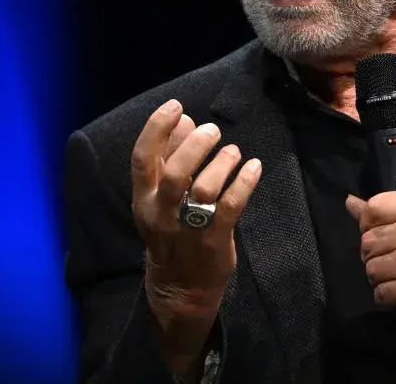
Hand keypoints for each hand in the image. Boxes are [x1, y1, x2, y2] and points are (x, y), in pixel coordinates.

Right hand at [131, 99, 261, 323]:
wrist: (180, 288)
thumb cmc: (171, 232)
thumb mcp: (159, 197)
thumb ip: (170, 157)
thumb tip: (185, 120)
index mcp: (144, 199)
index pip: (142, 158)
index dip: (157, 128)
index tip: (176, 106)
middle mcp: (162, 213)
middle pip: (174, 172)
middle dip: (195, 145)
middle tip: (213, 130)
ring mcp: (188, 228)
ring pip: (204, 189)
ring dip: (222, 162)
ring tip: (232, 152)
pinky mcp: (214, 239)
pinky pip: (231, 205)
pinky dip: (244, 181)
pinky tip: (253, 167)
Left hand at [346, 192, 395, 321]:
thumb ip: (389, 210)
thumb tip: (350, 203)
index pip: (373, 209)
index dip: (368, 225)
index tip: (381, 235)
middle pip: (368, 242)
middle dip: (373, 254)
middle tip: (390, 259)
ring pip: (372, 269)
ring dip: (380, 277)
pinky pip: (382, 293)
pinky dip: (387, 296)